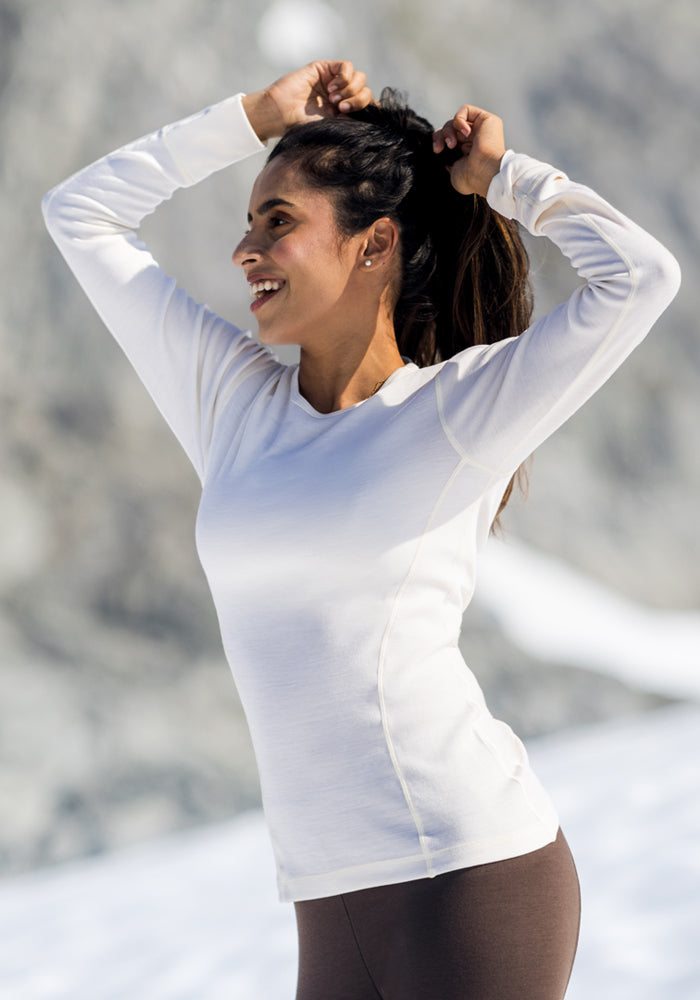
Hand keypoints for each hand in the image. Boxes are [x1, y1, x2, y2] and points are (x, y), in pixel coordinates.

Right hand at [242, 60, 372, 142]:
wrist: (282, 115)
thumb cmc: (303, 126)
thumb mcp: (334, 127)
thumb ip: (353, 122)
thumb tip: (377, 119)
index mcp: (345, 112)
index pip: (368, 105)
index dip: (372, 108)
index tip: (370, 117)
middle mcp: (341, 95)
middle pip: (366, 90)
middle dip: (358, 100)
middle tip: (341, 109)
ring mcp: (334, 81)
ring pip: (359, 77)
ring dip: (350, 89)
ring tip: (334, 100)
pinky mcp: (325, 68)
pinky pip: (346, 67)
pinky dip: (344, 78)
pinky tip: (331, 88)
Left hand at [432, 105, 505, 197]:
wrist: (485, 173)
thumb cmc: (472, 178)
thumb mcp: (453, 171)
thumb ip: (448, 159)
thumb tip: (444, 151)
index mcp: (466, 151)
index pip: (447, 138)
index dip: (438, 141)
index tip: (437, 151)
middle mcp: (473, 139)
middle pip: (448, 128)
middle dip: (441, 136)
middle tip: (441, 148)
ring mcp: (479, 129)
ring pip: (455, 120)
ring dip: (449, 131)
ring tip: (453, 144)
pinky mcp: (485, 119)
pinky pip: (465, 110)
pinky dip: (459, 119)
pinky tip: (466, 132)